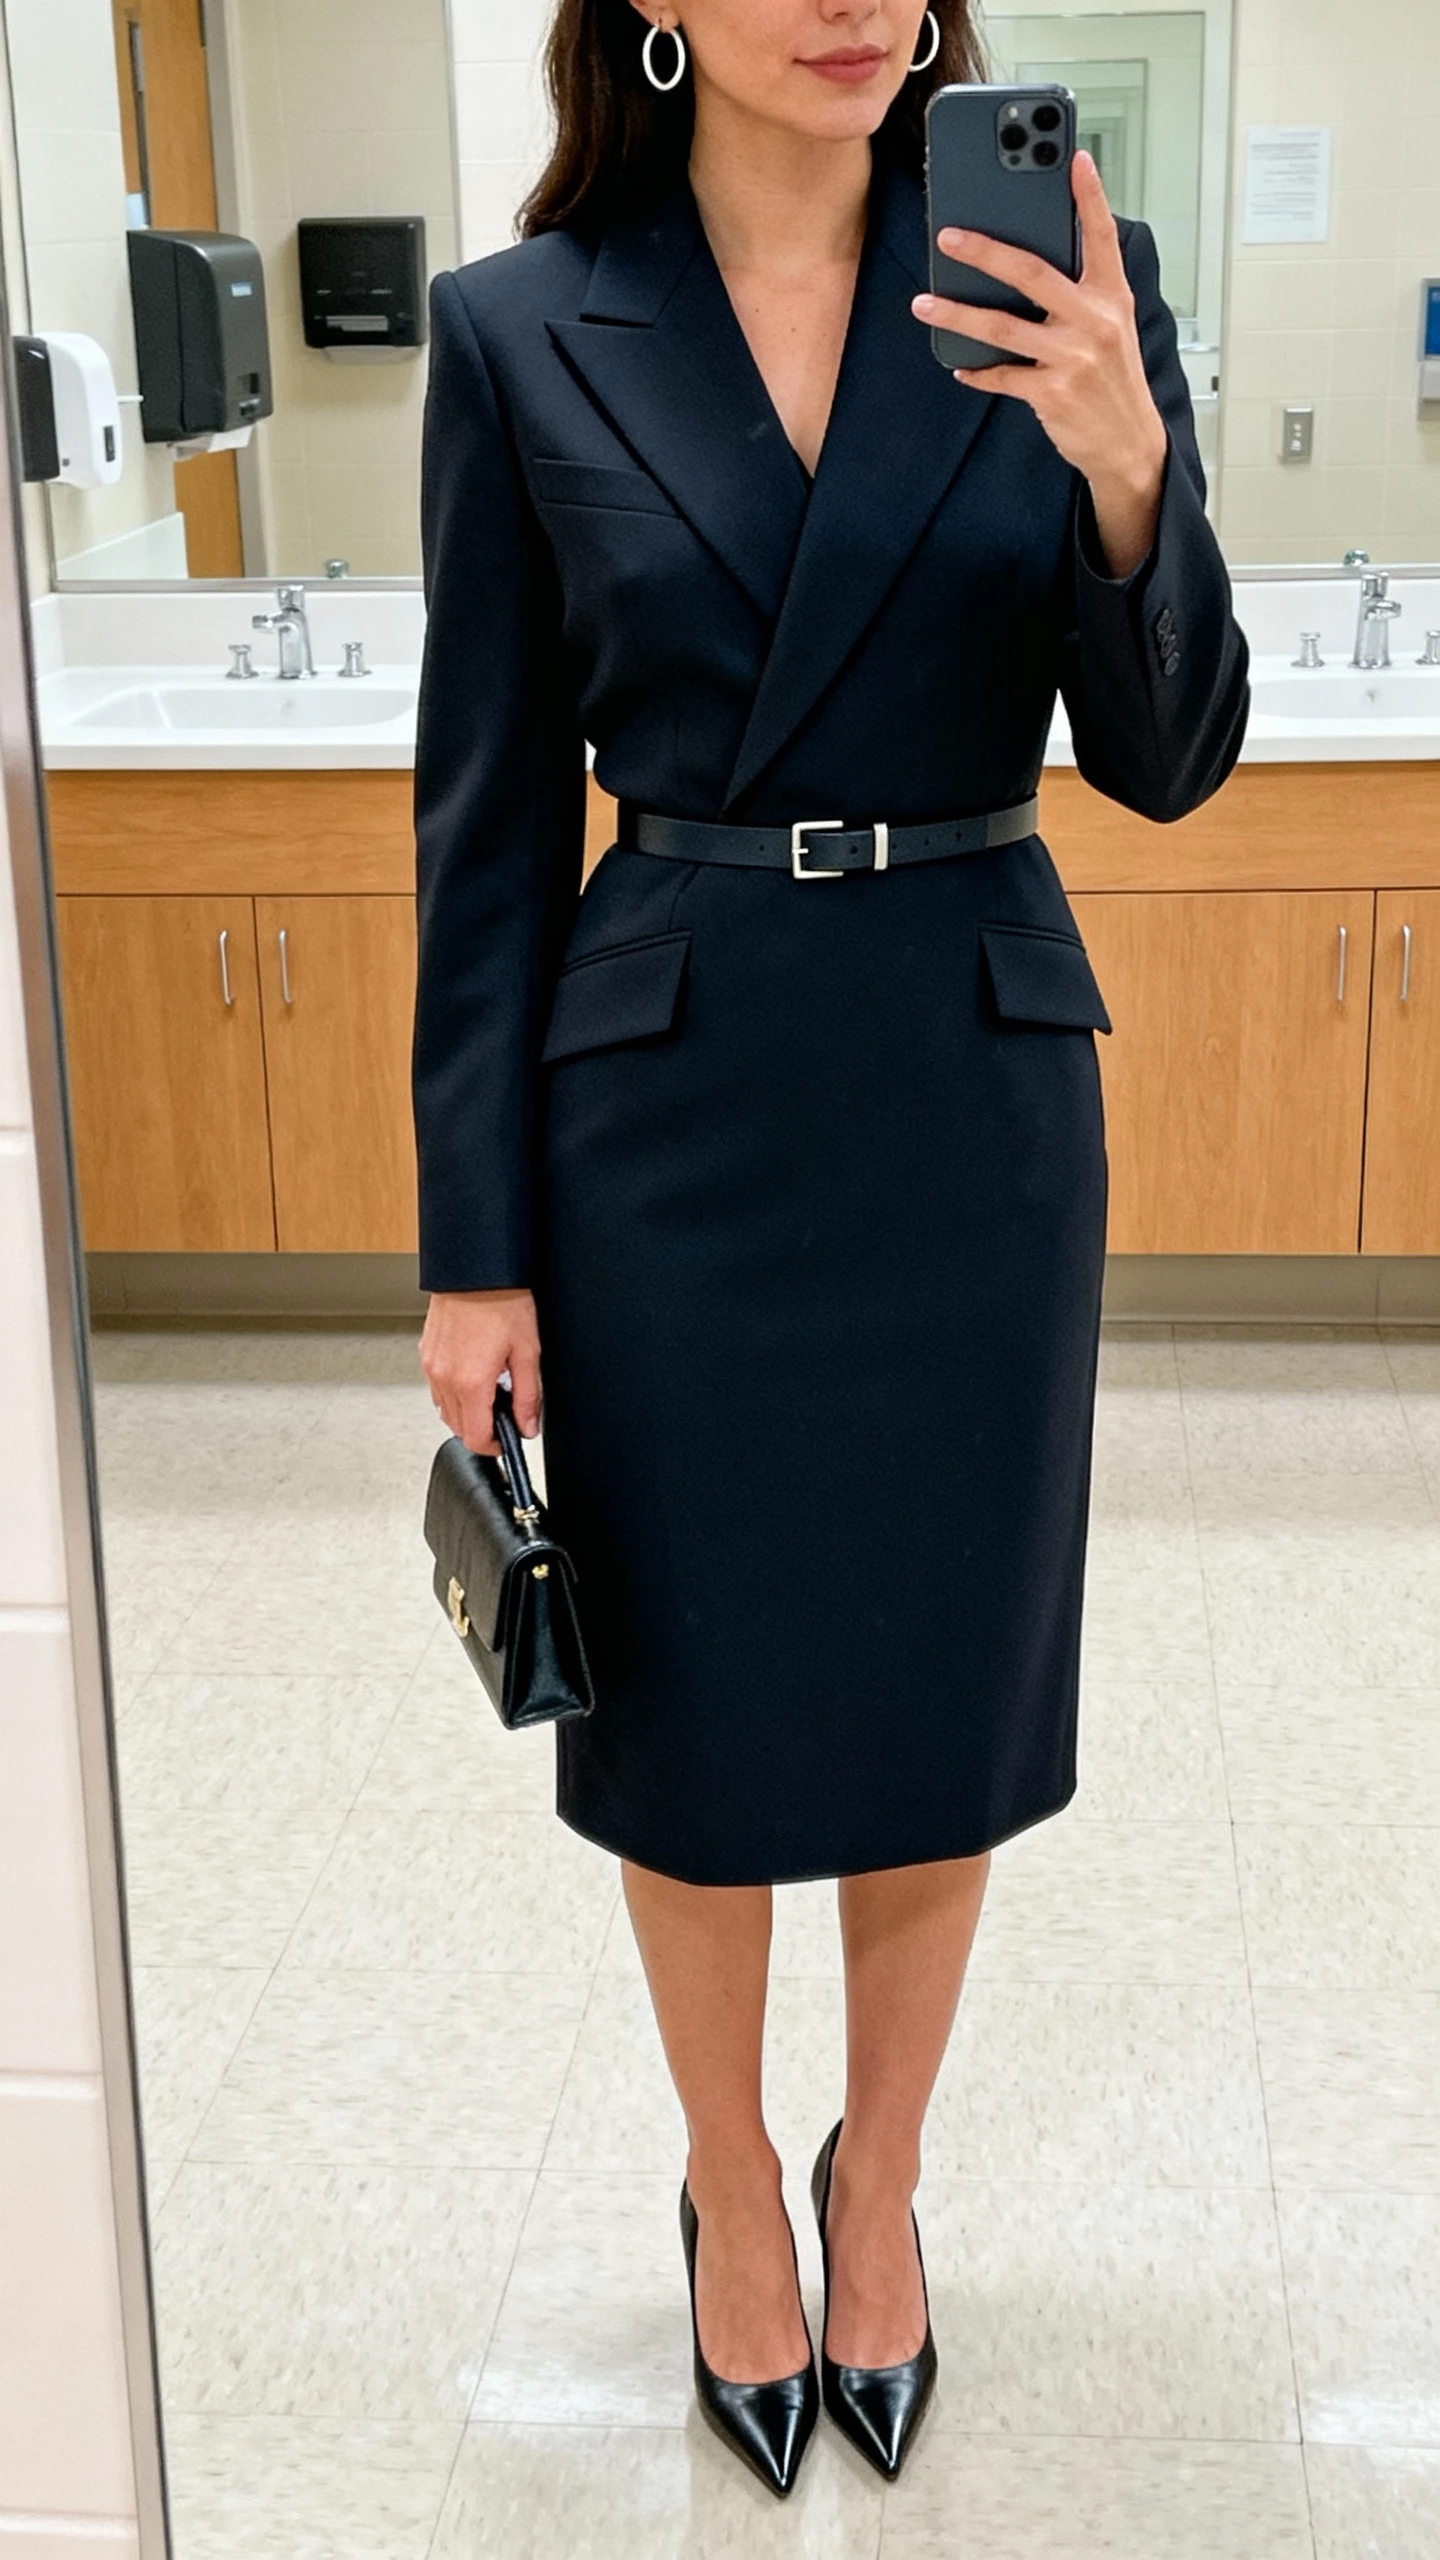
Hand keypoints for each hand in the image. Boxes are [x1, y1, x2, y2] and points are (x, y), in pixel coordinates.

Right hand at [421, 1287, 541, 1453]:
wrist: (476, 1270)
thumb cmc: (502, 1302)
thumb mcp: (527, 1352)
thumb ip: (527, 1397)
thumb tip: (527, 1426)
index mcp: (471, 1382)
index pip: (475, 1437)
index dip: (494, 1446)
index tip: (506, 1440)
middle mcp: (445, 1378)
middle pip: (457, 1427)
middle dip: (481, 1428)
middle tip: (504, 1412)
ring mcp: (431, 1366)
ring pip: (445, 1410)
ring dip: (466, 1411)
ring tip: (490, 1390)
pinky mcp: (427, 1354)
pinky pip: (437, 1388)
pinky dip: (454, 1392)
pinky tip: (473, 1374)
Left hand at [911, 151, 1167, 578]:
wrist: (1129, 443)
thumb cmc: (1113, 378)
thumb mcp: (1111, 326)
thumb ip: (1081, 291)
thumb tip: (1026, 265)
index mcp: (1110, 295)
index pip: (1101, 236)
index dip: (1089, 196)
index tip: (1074, 158)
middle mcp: (1094, 320)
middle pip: (1032, 274)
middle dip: (985, 252)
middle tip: (949, 236)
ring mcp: (1073, 358)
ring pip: (1002, 327)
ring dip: (957, 315)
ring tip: (924, 303)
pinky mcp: (1053, 393)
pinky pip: (1002, 376)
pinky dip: (977, 371)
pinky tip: (958, 365)